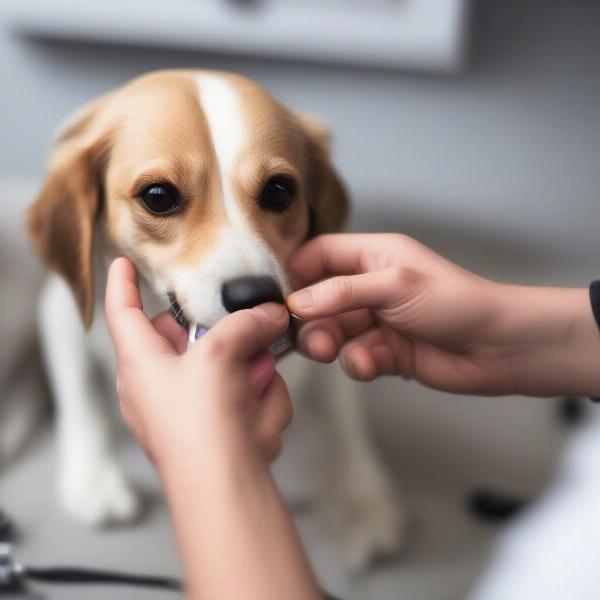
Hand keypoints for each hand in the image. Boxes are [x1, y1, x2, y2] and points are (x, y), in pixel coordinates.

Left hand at [105, 257, 292, 467]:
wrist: (223, 489)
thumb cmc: (200, 425)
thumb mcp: (220, 356)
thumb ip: (246, 325)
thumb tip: (270, 315)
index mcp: (141, 363)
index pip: (123, 312)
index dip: (123, 284)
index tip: (121, 264)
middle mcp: (159, 385)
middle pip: (191, 340)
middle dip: (226, 338)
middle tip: (248, 336)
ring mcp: (189, 409)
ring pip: (231, 370)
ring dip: (250, 377)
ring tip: (252, 394)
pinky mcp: (215, 428)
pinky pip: (244, 399)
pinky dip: (257, 404)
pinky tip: (257, 422)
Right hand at [287, 234, 599, 396]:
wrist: (498, 347)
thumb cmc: (453, 302)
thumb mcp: (393, 286)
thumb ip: (341, 292)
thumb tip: (296, 302)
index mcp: (373, 256)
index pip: (319, 256)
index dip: (296, 274)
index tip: (278, 299)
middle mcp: (370, 287)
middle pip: (320, 299)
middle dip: (311, 319)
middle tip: (310, 338)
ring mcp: (377, 321)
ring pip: (333, 332)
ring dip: (330, 344)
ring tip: (334, 352)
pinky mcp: (385, 352)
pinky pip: (354, 356)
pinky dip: (358, 362)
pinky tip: (371, 365)